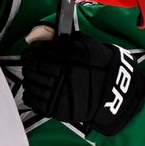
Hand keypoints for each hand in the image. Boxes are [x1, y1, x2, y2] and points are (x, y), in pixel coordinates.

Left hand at [21, 31, 144, 135]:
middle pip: (33, 67)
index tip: (33, 52)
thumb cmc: (100, 65)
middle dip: (30, 64)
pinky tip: (35, 89)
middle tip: (31, 64)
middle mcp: (64, 74)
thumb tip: (39, 36)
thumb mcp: (86, 45)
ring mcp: (60, 93)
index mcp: (69, 57)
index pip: (39, 52)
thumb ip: (62, 40)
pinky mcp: (58, 109)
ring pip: (31, 83)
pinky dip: (30, 94)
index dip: (33, 51)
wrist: (115, 91)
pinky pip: (34, 100)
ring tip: (34, 77)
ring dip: (30, 78)